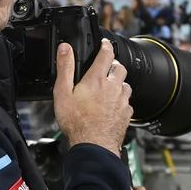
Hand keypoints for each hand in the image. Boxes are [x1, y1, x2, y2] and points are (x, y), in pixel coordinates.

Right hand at [53, 40, 132, 156]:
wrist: (93, 146)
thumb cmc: (77, 122)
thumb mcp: (62, 93)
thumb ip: (65, 68)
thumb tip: (65, 49)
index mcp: (97, 79)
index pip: (106, 54)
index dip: (106, 46)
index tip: (105, 44)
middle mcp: (113, 87)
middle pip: (120, 68)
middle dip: (114, 65)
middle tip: (106, 68)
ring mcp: (122, 100)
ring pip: (126, 85)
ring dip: (119, 83)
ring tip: (109, 88)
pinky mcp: (127, 113)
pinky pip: (127, 102)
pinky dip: (121, 100)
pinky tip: (113, 106)